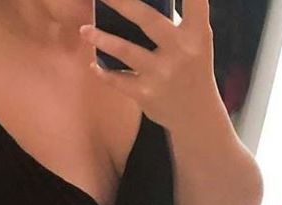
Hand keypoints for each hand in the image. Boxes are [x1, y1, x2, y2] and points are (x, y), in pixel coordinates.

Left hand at [79, 0, 218, 130]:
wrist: (196, 115)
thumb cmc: (191, 68)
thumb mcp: (195, 42)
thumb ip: (175, 21)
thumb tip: (135, 5)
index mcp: (197, 33)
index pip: (194, 0)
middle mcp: (181, 51)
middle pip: (147, 19)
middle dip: (122, 3)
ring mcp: (162, 74)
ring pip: (126, 51)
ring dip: (102, 39)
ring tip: (84, 30)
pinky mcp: (146, 94)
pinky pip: (118, 79)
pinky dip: (104, 72)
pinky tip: (94, 64)